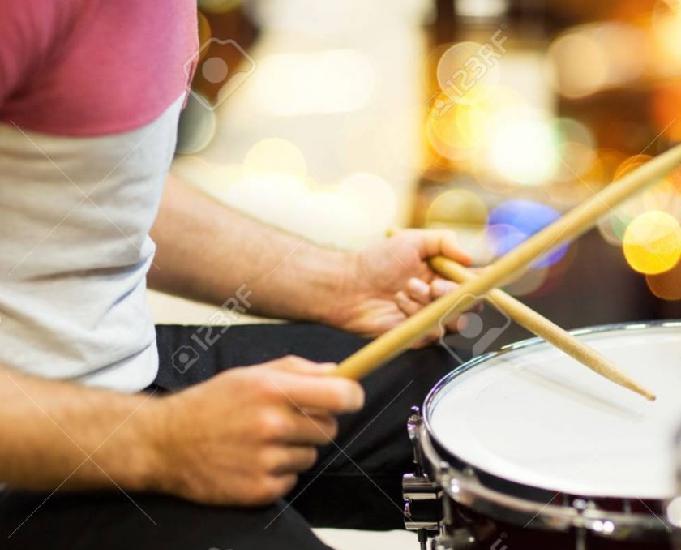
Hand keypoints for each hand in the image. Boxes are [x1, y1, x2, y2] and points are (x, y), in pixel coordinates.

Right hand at [148, 356, 363, 505]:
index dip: (352, 396)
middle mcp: (271, 424)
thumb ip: (297, 369)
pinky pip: (293, 478)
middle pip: (330, 429)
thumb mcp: (250, 374)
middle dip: (317, 423)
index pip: (340, 395)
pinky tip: (254, 460)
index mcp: (272, 389)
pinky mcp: (259, 490)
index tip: (349, 397)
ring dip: (296, 449)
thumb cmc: (212, 403)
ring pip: (312, 455)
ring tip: (263, 440)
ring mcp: (265, 460)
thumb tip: (337, 373)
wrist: (165, 443)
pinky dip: (280, 471)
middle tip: (289, 420)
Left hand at [329, 229, 470, 345]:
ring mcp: (429, 318)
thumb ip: (445, 242)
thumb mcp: (412, 240)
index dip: (481, 281)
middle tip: (434, 285)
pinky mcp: (417, 336)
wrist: (349, 284)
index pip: (474, 282)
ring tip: (406, 289)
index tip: (480, 277)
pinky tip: (398, 302)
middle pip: (471, 305)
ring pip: (455, 321)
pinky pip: (433, 332)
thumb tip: (470, 257)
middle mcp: (440, 298)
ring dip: (431, 303)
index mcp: (444, 275)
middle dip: (454, 294)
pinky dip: (416, 314)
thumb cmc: (376, 260)